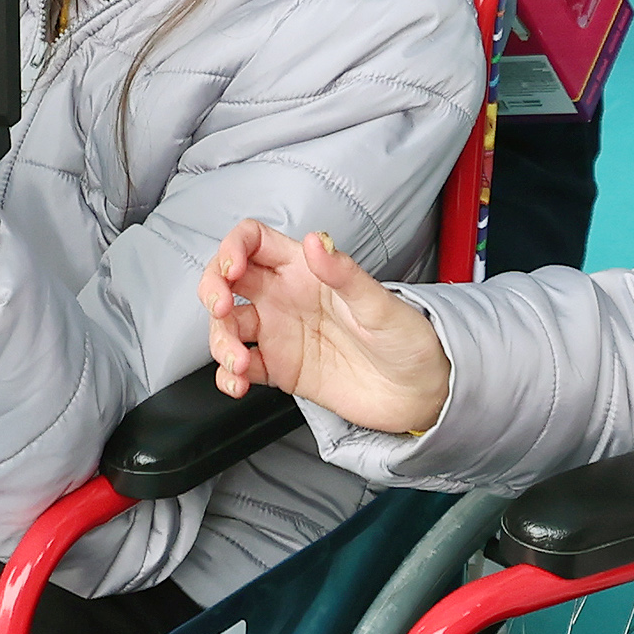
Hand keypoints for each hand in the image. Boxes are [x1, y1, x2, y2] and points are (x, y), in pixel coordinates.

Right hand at [199, 220, 450, 434]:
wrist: (421, 392)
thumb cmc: (408, 339)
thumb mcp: (379, 305)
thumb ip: (344, 274)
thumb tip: (316, 241)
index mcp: (306, 270)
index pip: (256, 242)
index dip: (234, 248)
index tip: (231, 270)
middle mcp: (287, 297)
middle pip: (229, 280)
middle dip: (213, 289)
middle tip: (221, 309)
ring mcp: (281, 333)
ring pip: (229, 325)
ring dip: (220, 341)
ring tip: (239, 363)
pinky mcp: (281, 369)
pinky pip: (241, 367)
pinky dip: (228, 376)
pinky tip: (237, 384)